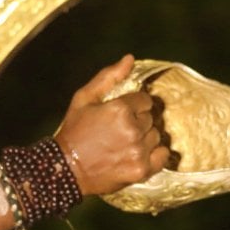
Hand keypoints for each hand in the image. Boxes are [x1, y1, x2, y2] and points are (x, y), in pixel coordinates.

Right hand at [55, 55, 170, 196]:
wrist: (66, 169)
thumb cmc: (74, 131)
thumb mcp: (84, 98)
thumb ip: (109, 77)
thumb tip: (130, 58)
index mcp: (120, 109)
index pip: (145, 100)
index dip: (135, 105)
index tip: (123, 114)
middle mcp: (133, 129)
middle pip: (151, 118)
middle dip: (139, 121)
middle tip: (121, 130)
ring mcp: (138, 151)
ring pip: (156, 136)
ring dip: (145, 138)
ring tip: (127, 143)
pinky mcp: (141, 170)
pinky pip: (162, 156)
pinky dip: (156, 154)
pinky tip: (141, 153)